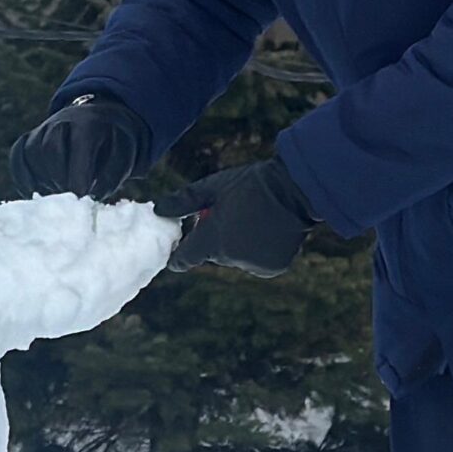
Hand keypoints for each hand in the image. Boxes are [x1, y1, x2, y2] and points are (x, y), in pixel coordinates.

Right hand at [9, 94, 149, 198]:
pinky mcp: (27, 141)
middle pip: (49, 148)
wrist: (98, 121)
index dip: (78, 173)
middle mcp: (60, 122)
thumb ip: (112, 176)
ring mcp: (41, 130)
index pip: (78, 144)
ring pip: (31, 154)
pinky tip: (36, 193)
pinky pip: (17, 157)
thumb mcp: (125, 156)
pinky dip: (23, 178)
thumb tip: (91, 196)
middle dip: (59, 177)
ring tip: (59, 194)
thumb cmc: (112, 144)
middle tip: (71, 197)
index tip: (81, 196)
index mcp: (88, 123)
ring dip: (43, 179)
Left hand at [154, 159, 316, 276]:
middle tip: (231, 214)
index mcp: (212, 238)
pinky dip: (259, 251)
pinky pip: (257, 262)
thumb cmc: (250, 183)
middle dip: (217, 238)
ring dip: (239, 245)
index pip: (185, 258)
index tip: (175, 254)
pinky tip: (268, 231)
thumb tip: (157, 209)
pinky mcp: (272, 268)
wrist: (295, 189)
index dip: (178, 256)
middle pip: (214, 253)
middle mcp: (231, 257)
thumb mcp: (213, 187)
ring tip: (253, 219)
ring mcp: (253, 265)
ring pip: (236, 258)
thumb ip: (183, 201)